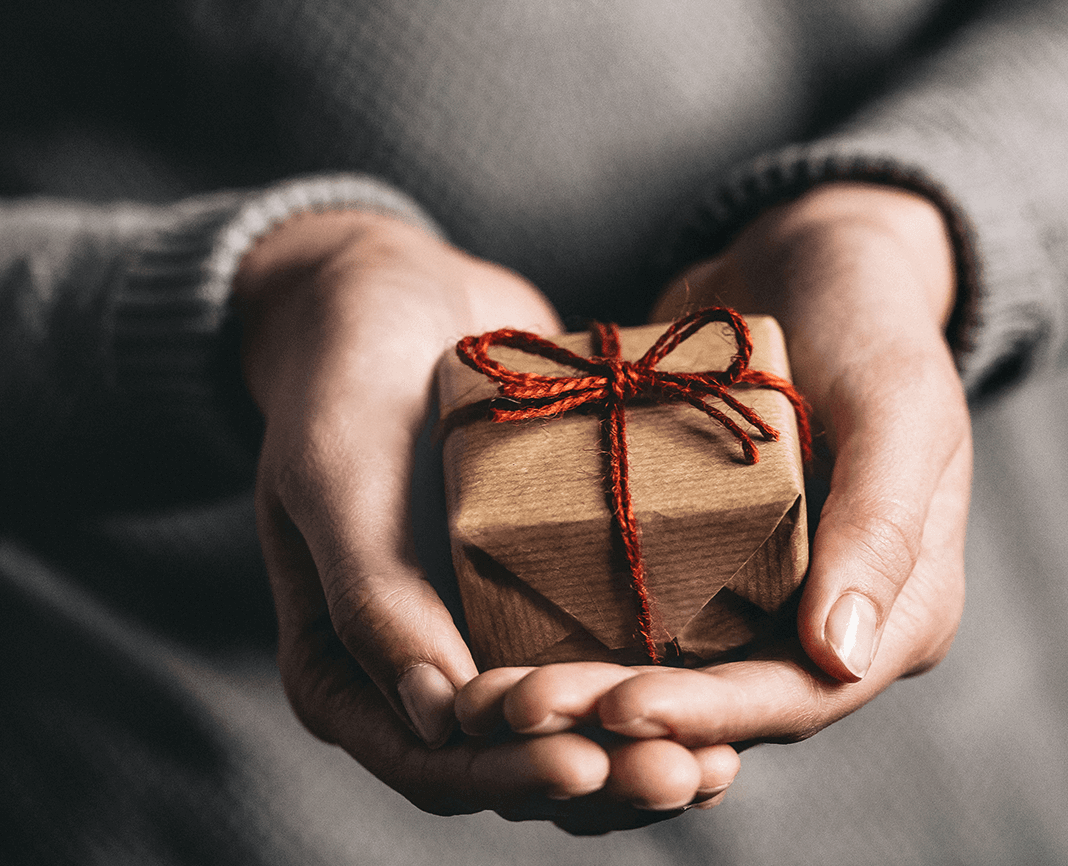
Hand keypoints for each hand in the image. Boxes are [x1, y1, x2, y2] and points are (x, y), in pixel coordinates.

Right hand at [239, 209, 679, 824]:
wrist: (394, 291)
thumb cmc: (345, 376)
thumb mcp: (338, 472)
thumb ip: (372, 592)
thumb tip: (436, 721)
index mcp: (341, 668)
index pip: (430, 764)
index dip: (511, 775)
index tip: (592, 765)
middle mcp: (415, 668)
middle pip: (512, 764)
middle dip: (602, 776)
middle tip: (693, 772)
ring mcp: (482, 632)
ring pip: (567, 730)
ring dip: (640, 750)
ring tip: (723, 755)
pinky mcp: (541, 589)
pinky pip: (599, 659)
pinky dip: (655, 686)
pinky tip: (728, 691)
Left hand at [454, 182, 970, 808]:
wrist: (804, 258)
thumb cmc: (867, 317)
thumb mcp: (897, 403)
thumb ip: (882, 524)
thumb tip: (840, 658)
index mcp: (903, 611)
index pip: (802, 696)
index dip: (711, 716)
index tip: (617, 711)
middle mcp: (830, 627)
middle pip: (723, 708)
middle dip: (623, 718)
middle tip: (521, 711)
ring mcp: (762, 601)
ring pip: (673, 680)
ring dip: (588, 698)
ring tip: (499, 699)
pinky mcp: (701, 566)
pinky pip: (640, 624)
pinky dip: (581, 645)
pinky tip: (506, 655)